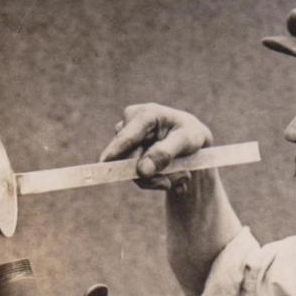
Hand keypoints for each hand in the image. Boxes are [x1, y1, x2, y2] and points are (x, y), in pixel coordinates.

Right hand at [99, 103, 213, 190]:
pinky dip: (155, 181)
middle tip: (176, 179)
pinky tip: (170, 176)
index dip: (116, 149)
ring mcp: (126, 140)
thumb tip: (142, 170)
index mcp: (145, 114)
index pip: (128, 135)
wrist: (192, 142)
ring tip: (180, 175)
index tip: (103, 162)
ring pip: (132, 171)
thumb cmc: (190, 135)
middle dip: (153, 175)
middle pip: (130, 159)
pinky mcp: (128, 155)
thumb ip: (164, 153)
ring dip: (157, 179)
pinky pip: (136, 176)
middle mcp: (130, 124)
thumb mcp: (186, 141)